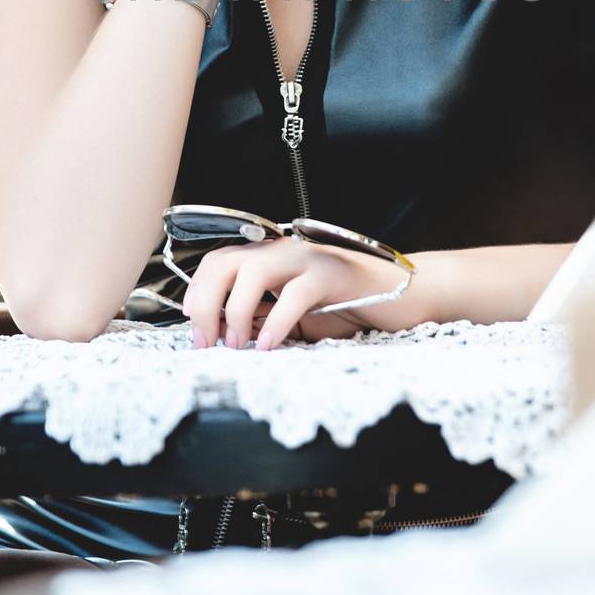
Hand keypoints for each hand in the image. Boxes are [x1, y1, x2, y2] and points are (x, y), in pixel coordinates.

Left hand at [181, 237, 404, 350]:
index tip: (193, 326)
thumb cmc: (348, 305)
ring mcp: (308, 258)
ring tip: (234, 344)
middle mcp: (284, 250)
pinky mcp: (332, 274)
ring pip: (254, 269)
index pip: (218, 261)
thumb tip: (224, 335)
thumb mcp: (294, 314)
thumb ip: (263, 316)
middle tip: (205, 342)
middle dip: (206, 302)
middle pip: (226, 262)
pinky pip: (295, 294)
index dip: (198, 291)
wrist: (402, 294)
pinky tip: (268, 345)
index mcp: (271, 256)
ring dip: (235, 310)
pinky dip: (275, 321)